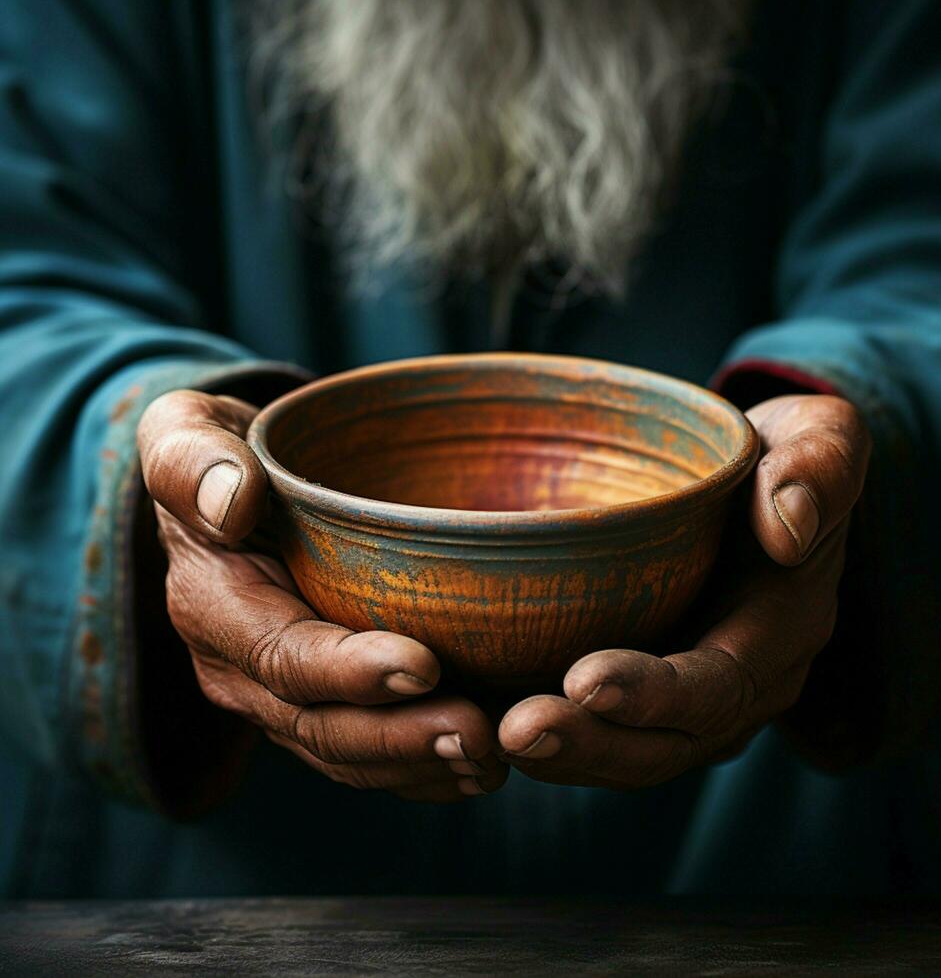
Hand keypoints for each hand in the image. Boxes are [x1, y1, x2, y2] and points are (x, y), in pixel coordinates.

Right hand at [137, 389, 506, 800]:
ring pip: (347, 755)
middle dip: (400, 739)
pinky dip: (420, 769)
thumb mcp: (187, 431)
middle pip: (321, 726)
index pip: (282, 655)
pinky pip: (364, 755)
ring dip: (420, 766)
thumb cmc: (222, 455)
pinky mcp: (316, 705)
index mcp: (214, 605)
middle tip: (480, 734)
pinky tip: (478, 767)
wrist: (232, 494)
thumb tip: (232, 501)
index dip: (350, 671)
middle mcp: (240, 670)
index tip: (425, 665)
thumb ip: (193, 459)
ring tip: (492, 761)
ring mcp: (278, 698)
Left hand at [497, 394, 870, 787]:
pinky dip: (550, 739)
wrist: (756, 488)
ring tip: (490, 736)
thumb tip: (789, 530)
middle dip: (592, 743)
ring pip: (627, 753)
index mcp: (781, 630)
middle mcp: (736, 684)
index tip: (586, 681)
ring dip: (562, 754)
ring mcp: (687, 700)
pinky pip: (599, 733)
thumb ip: (818, 469)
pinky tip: (484, 722)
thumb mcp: (819, 439)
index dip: (658, 694)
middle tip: (516, 730)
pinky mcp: (643, 694)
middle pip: (667, 743)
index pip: (722, 683)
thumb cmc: (778, 456)